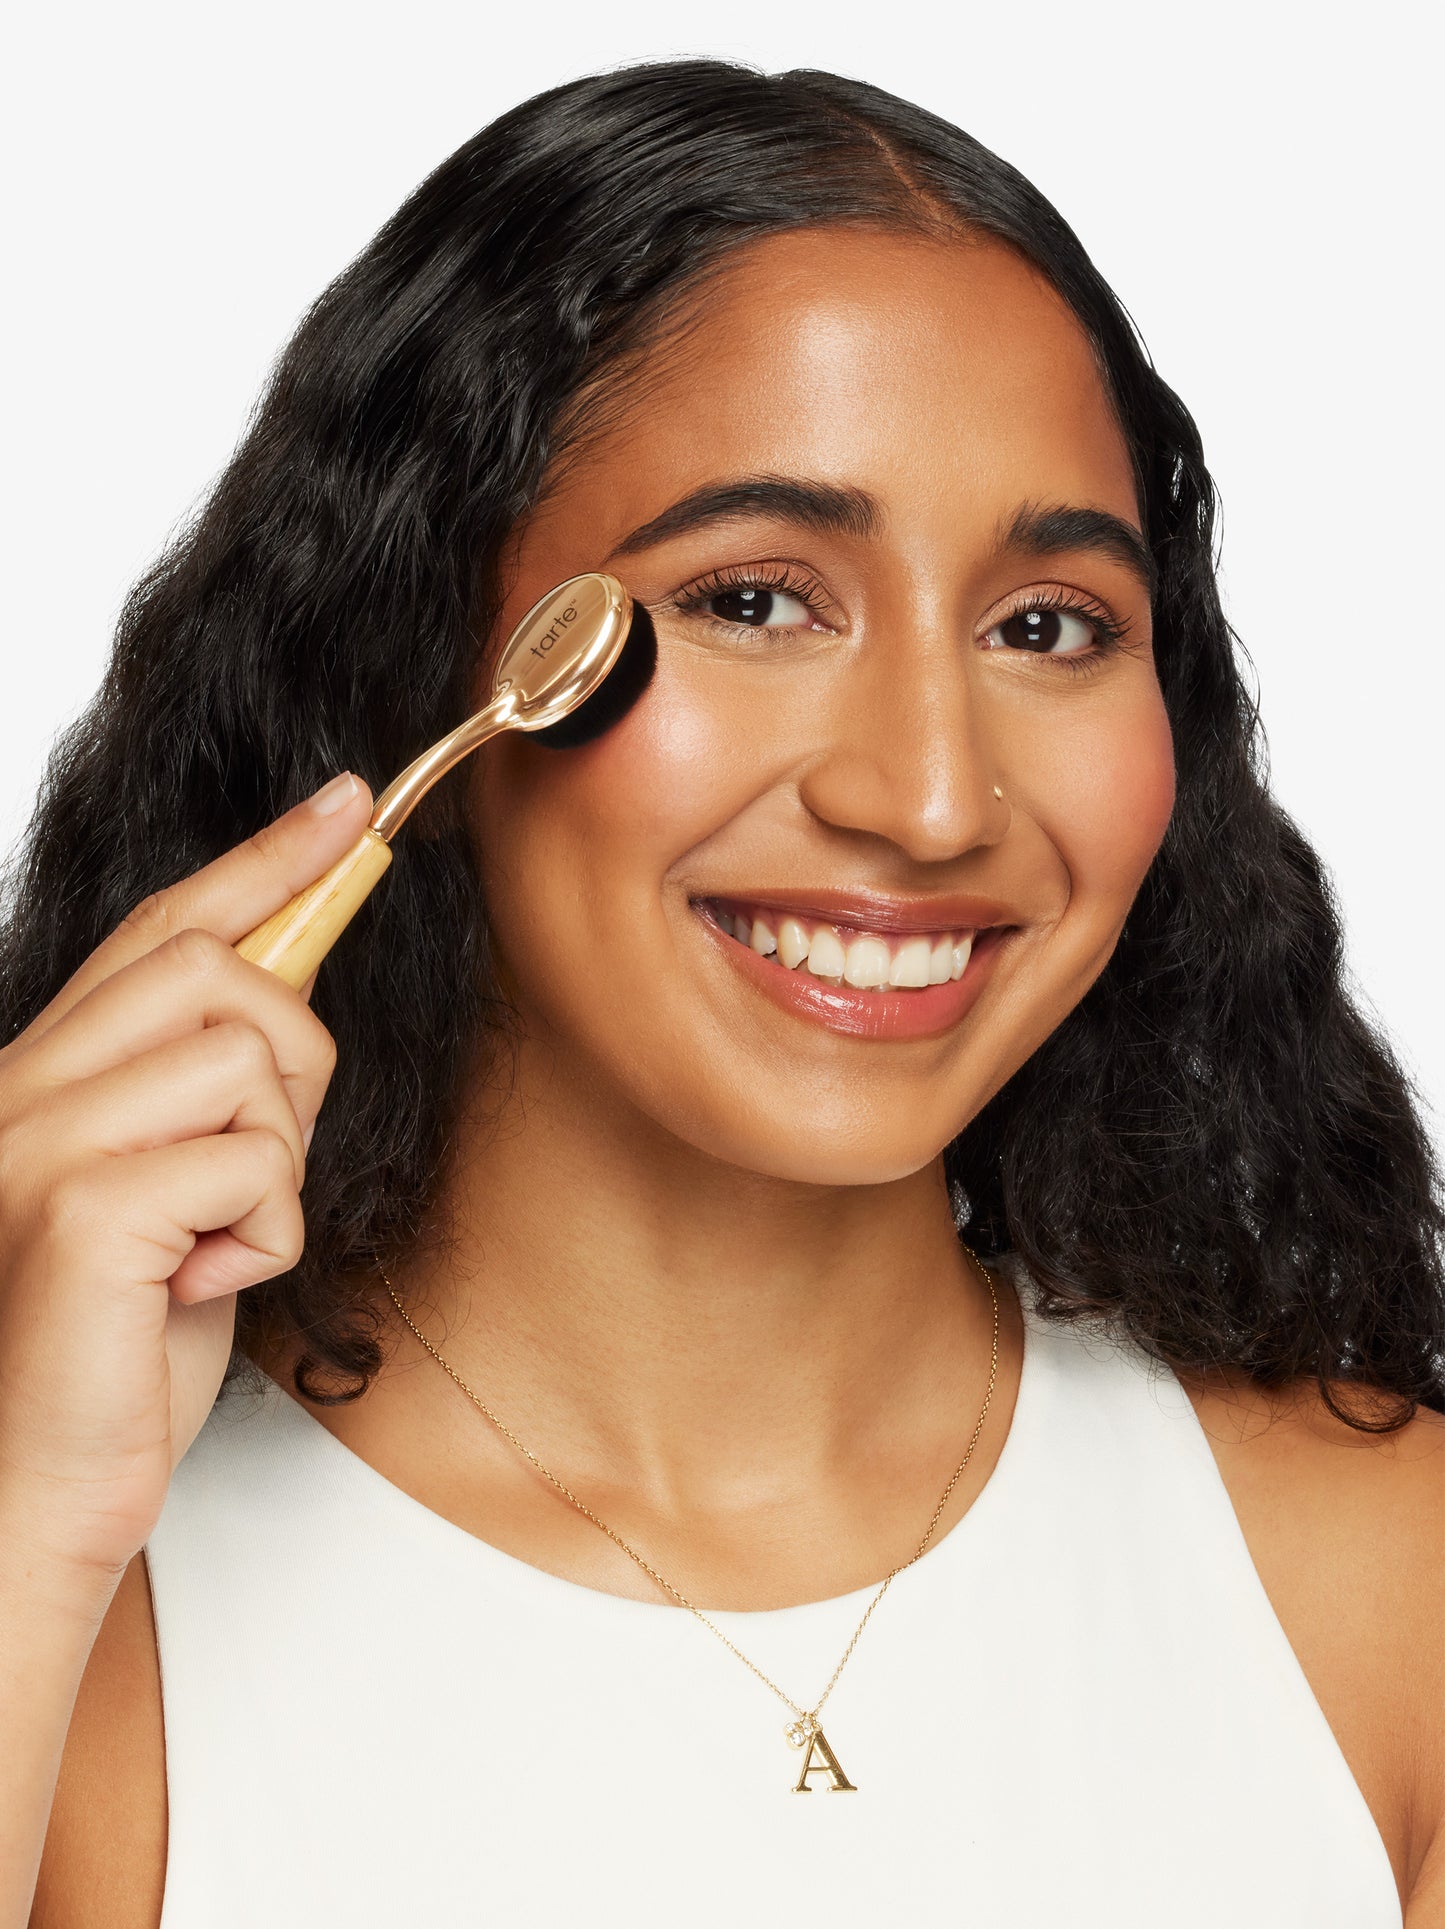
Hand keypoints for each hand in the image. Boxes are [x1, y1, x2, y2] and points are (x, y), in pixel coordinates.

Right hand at [0, 770, 372, 1579]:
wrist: (34, 1496)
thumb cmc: (114, 1357)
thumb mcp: (180, 1197)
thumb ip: (208, 1093)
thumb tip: (293, 982)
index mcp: (42, 1077)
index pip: (160, 927)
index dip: (265, 859)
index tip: (347, 804)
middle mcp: (22, 1087)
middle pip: (221, 969)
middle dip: (293, 1058)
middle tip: (258, 1167)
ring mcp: (38, 1139)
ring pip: (252, 1055)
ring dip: (277, 1163)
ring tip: (212, 1245)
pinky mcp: (77, 1206)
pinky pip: (254, 1158)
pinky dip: (268, 1234)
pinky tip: (202, 1286)